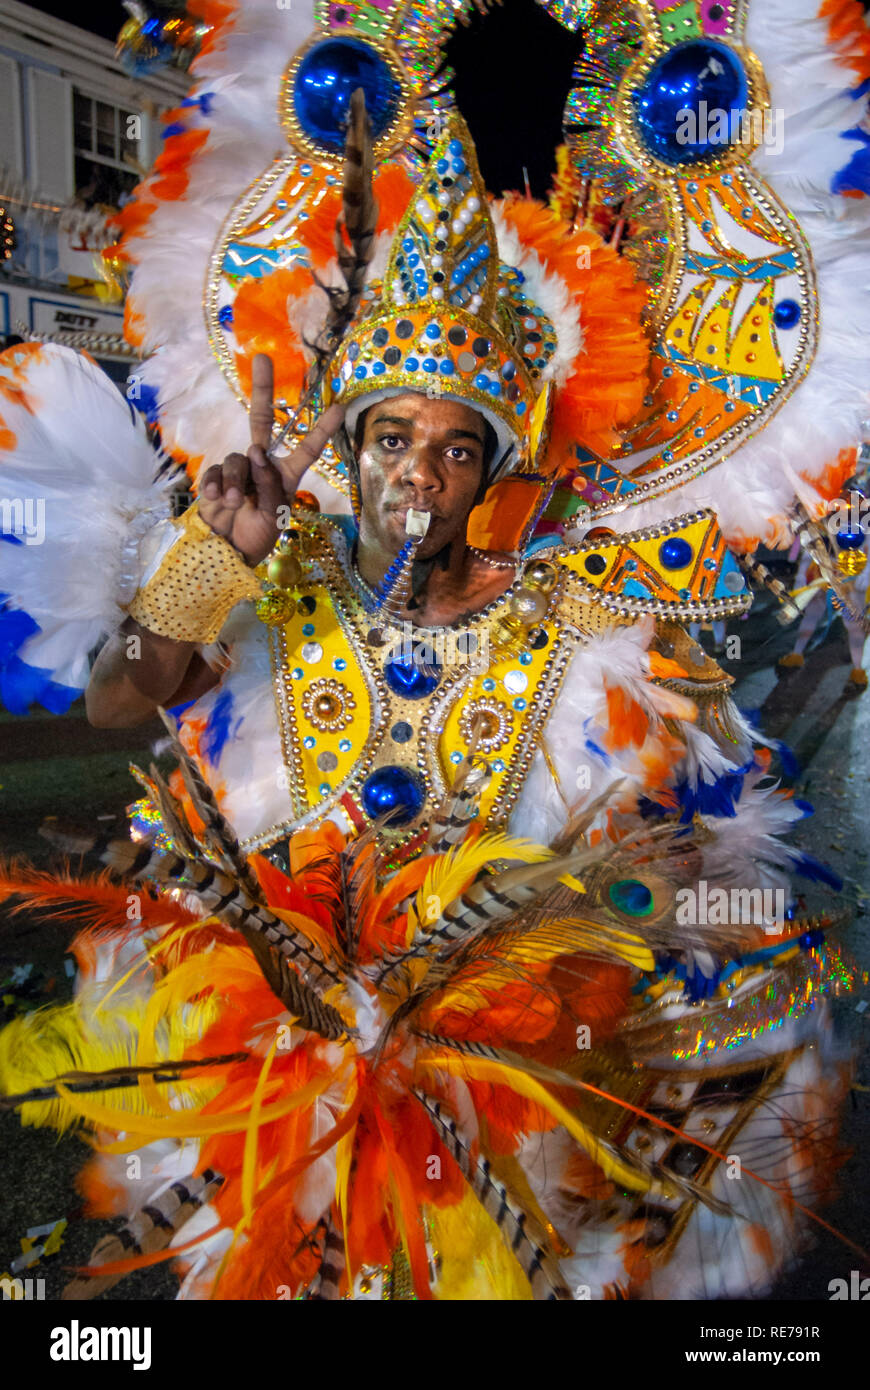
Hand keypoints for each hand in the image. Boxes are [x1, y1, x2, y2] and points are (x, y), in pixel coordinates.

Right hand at [198, 354, 344, 566]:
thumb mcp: (274, 515)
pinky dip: (216, 485)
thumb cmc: (258, 535)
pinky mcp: (216, 476)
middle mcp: (263, 465)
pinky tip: (217, 501)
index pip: (307, 449)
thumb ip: (269, 484)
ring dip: (237, 482)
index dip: (321, 429)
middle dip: (263, 388)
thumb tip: (255, 451)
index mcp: (285, 475)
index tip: (337, 406)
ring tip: (236, 504)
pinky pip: (216, 470)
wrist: (226, 551)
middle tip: (262, 359)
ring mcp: (239, 468)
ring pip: (238, 458)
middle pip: (263, 419)